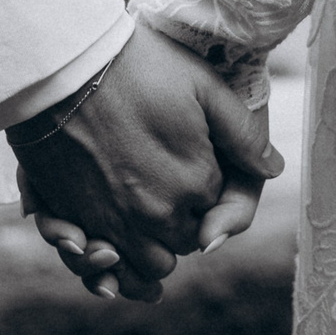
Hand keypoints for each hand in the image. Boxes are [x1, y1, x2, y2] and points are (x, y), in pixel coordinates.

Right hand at [10, 23, 281, 299]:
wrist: (63, 64)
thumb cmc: (138, 67)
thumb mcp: (205, 87)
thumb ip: (244, 134)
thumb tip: (272, 168)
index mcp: (196, 183)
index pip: (216, 212)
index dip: (208, 193)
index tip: (195, 166)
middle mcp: (158, 213)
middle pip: (185, 242)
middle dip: (184, 223)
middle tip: (169, 188)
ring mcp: (113, 222)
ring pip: (148, 266)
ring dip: (150, 251)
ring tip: (144, 222)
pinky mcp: (72, 221)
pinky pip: (98, 268)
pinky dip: (108, 270)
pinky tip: (109, 253)